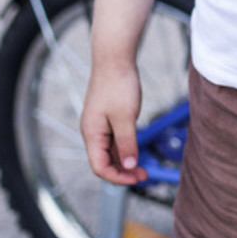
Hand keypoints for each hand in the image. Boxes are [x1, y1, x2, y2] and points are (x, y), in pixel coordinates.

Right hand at [81, 62, 147, 185]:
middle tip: (145, 175)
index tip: (137, 179)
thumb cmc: (118, 85)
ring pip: (110, 152)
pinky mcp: (108, 118)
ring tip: (144, 168)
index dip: (118, 177)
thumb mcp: (125, 117)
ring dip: (125, 162)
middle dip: (123, 172)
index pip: (100, 167)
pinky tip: (138, 151)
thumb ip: (127, 143)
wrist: (114, 58)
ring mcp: (100, 125)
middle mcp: (92, 132)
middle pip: (104, 162)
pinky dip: (125, 149)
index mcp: (91, 134)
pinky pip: (114, 140)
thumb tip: (129, 166)